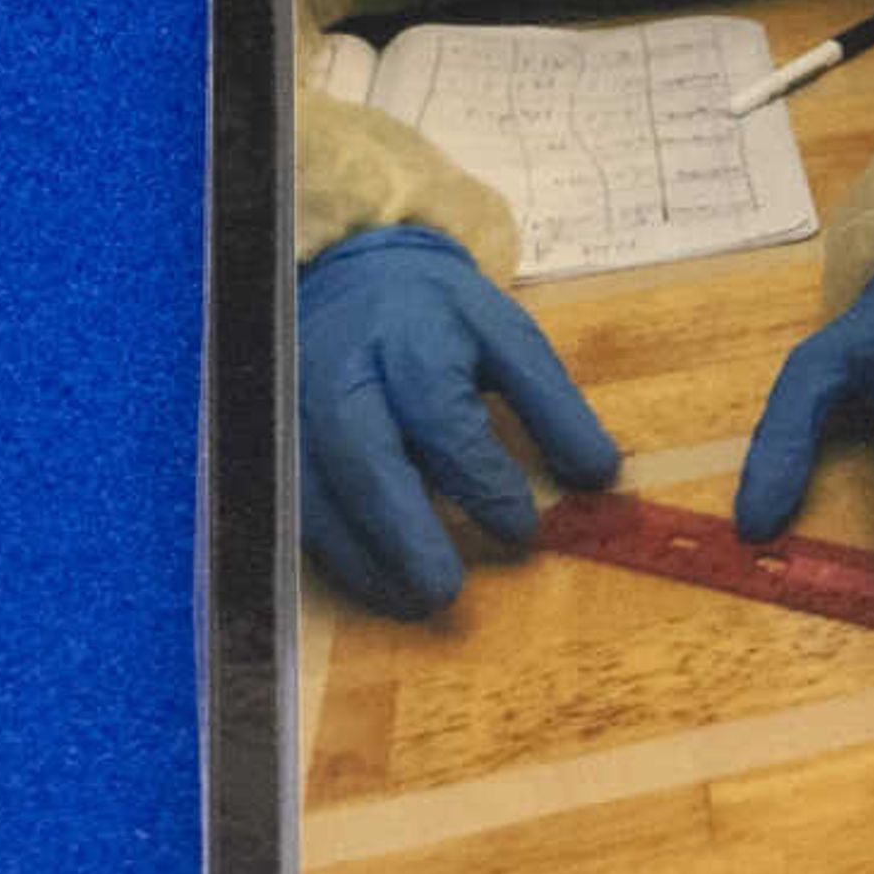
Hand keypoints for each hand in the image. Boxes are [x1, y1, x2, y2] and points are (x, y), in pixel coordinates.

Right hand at [298, 227, 622, 619]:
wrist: (353, 273)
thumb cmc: (437, 316)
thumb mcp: (506, 337)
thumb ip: (552, 405)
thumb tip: (598, 477)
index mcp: (411, 335)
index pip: (442, 413)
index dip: (481, 477)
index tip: (521, 527)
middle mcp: (343, 368)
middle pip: (361, 452)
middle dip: (401, 528)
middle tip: (445, 589)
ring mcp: (295, 403)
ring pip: (314, 486)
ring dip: (361, 554)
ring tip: (414, 600)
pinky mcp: (274, 434)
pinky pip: (291, 501)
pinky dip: (332, 550)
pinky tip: (376, 581)